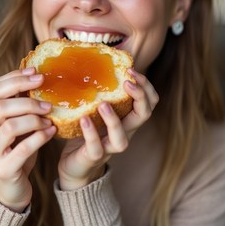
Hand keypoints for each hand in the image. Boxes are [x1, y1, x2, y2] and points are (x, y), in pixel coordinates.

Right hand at [0, 68, 55, 211]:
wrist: (10, 188)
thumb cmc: (15, 150)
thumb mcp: (14, 124)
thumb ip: (18, 104)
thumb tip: (36, 76)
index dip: (15, 78)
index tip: (36, 73)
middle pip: (0, 106)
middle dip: (27, 99)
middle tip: (48, 101)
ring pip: (10, 126)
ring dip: (34, 119)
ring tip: (49, 118)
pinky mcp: (3, 170)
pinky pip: (23, 148)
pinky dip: (40, 137)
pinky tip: (51, 131)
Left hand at [57, 68, 158, 189]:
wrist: (75, 165)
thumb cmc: (86, 130)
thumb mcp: (95, 108)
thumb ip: (100, 92)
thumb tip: (94, 61)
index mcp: (127, 118)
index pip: (149, 102)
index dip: (146, 86)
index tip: (131, 70)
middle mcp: (124, 132)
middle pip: (144, 116)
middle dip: (140, 97)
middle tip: (127, 82)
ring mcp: (109, 147)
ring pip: (122, 139)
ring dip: (114, 120)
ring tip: (103, 104)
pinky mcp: (93, 157)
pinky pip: (96, 148)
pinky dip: (91, 134)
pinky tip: (83, 119)